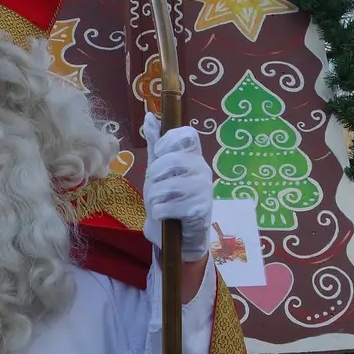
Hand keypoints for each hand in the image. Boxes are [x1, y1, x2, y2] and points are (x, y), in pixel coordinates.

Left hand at [141, 113, 213, 263]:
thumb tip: (149, 116)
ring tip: (157, 204)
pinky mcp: (201, 210)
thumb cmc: (170, 199)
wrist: (181, 237)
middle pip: (175, 159)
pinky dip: (159, 212)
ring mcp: (204, 190)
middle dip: (155, 174)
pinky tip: (162, 216)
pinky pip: (171, 206)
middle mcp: (202, 169)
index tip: (158, 154)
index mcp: (193, 156)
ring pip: (169, 185)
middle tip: (153, 185)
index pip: (188, 134)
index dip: (168, 141)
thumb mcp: (158, 169)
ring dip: (155, 197)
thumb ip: (155, 144)